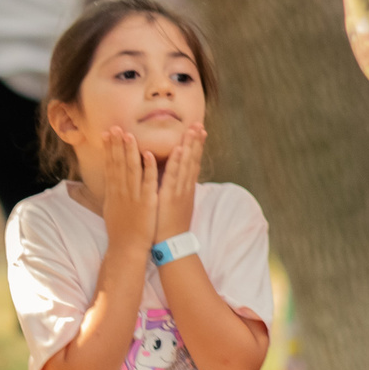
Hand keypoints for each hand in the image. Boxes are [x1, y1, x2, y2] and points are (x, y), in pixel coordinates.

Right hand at [96, 127, 159, 254]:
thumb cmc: (121, 229)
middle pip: (118, 164)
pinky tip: (148, 155)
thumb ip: (113, 192)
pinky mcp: (146, 202)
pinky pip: (147, 182)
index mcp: (114, 192)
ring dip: (130, 151)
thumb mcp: (113, 207)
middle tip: (115, 127)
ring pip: (131, 169)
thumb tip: (111, 180)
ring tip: (129, 134)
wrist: (126, 248)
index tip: (108, 133)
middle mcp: (121, 191)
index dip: (109, 148)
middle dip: (116, 144)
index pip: (110, 165)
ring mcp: (133, 196)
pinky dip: (148, 168)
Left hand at [155, 124, 203, 240]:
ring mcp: (179, 191)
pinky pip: (173, 176)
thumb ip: (176, 191)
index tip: (199, 131)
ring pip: (186, 165)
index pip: (193, 163)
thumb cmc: (169, 225)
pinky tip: (178, 149)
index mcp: (186, 189)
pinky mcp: (170, 196)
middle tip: (199, 124)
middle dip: (196, 142)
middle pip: (193, 160)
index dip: (196, 147)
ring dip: (189, 146)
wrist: (170, 244)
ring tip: (192, 130)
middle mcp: (185, 187)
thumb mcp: (176, 205)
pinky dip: (177, 162)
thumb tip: (176, 181)